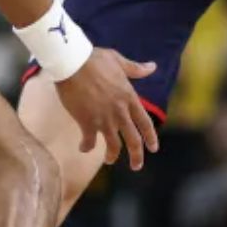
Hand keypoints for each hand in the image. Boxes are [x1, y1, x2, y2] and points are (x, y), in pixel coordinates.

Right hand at [52, 48, 160, 169]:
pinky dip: (86, 147)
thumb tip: (152, 67)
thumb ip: (136, 69)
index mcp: (129, 97)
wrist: (73, 63)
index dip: (150, 137)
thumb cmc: (94, 59)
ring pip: (113, 145)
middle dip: (136, 155)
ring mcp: (104, 119)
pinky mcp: (87, 122)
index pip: (145, 123)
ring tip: (109, 160)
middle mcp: (120, 111)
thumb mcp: (119, 61)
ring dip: (112, 156)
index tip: (153, 149)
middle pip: (133, 140)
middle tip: (136, 166)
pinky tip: (83, 148)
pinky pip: (89, 141)